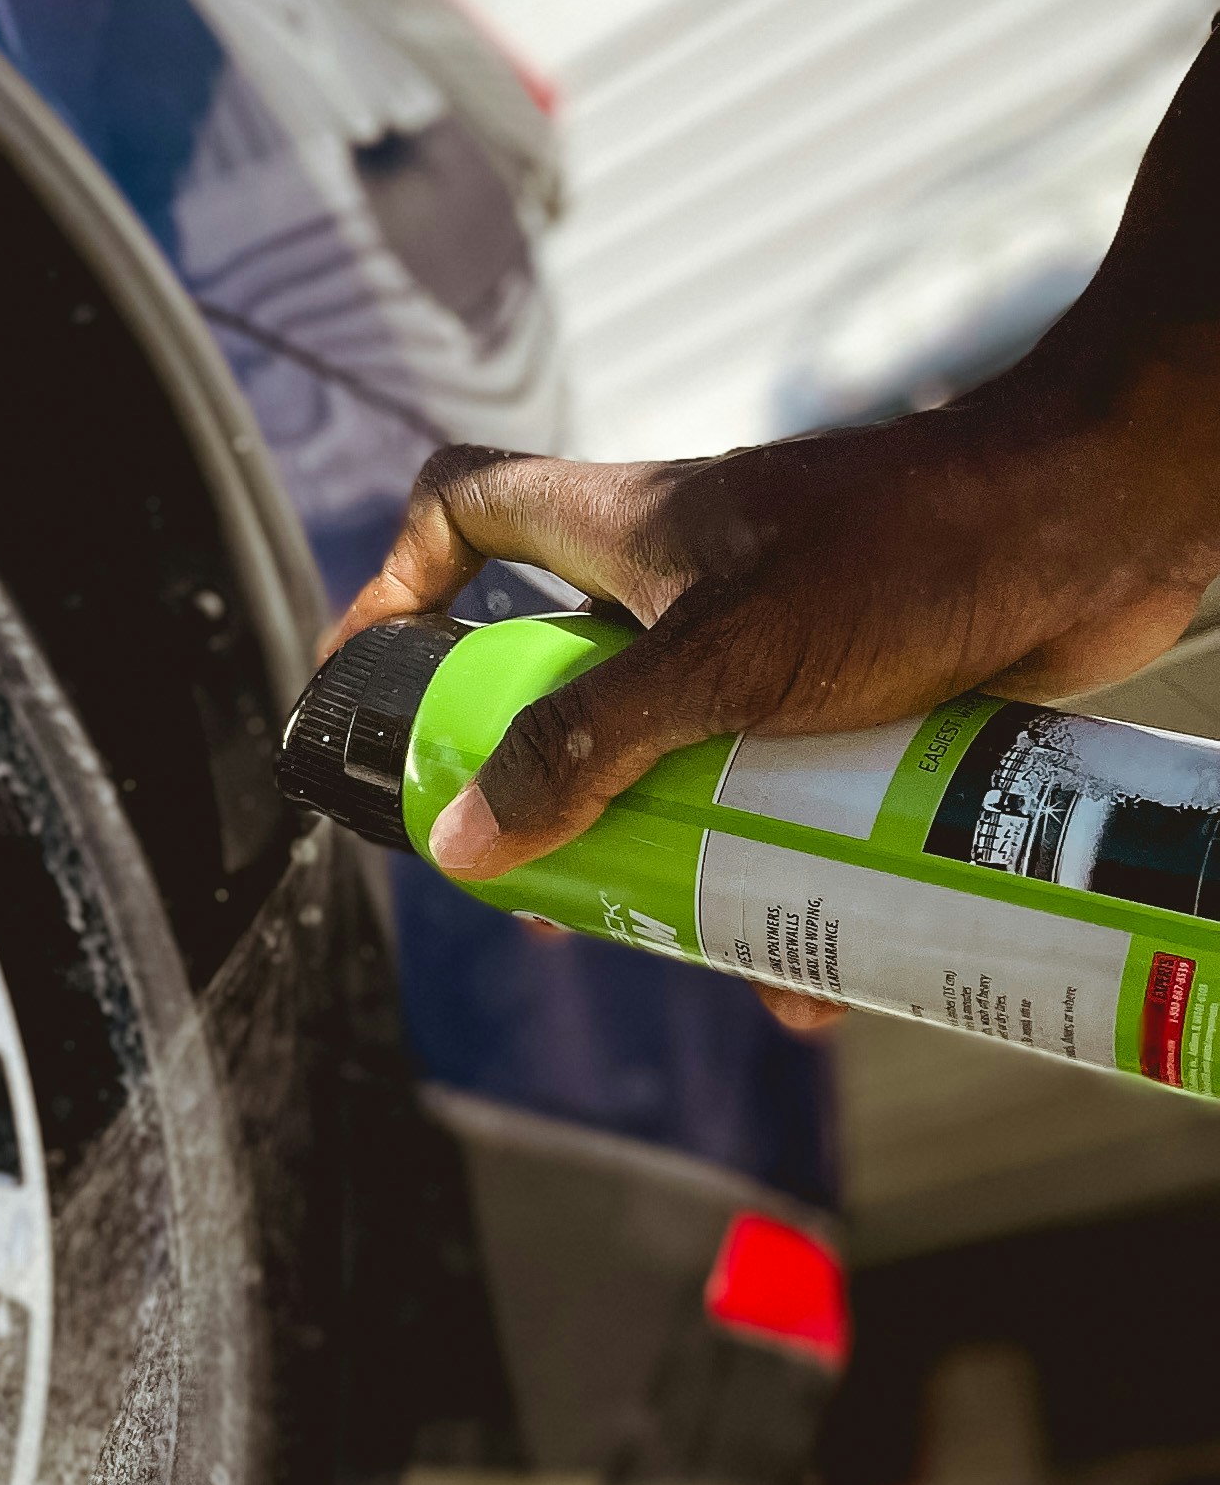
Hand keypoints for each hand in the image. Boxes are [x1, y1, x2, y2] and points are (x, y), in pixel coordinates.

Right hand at [327, 381, 1219, 1031]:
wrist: (1105, 521)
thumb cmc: (911, 551)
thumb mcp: (719, 660)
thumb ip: (586, 747)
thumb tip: (466, 841)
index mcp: (627, 530)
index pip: (465, 509)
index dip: (399, 581)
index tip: (379, 680)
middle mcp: (689, 581)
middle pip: (561, 677)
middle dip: (540, 789)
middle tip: (533, 881)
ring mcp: (778, 638)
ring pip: (682, 758)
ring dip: (672, 857)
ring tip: (677, 946)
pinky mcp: (864, 693)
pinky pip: (794, 799)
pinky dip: (796, 884)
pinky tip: (818, 976)